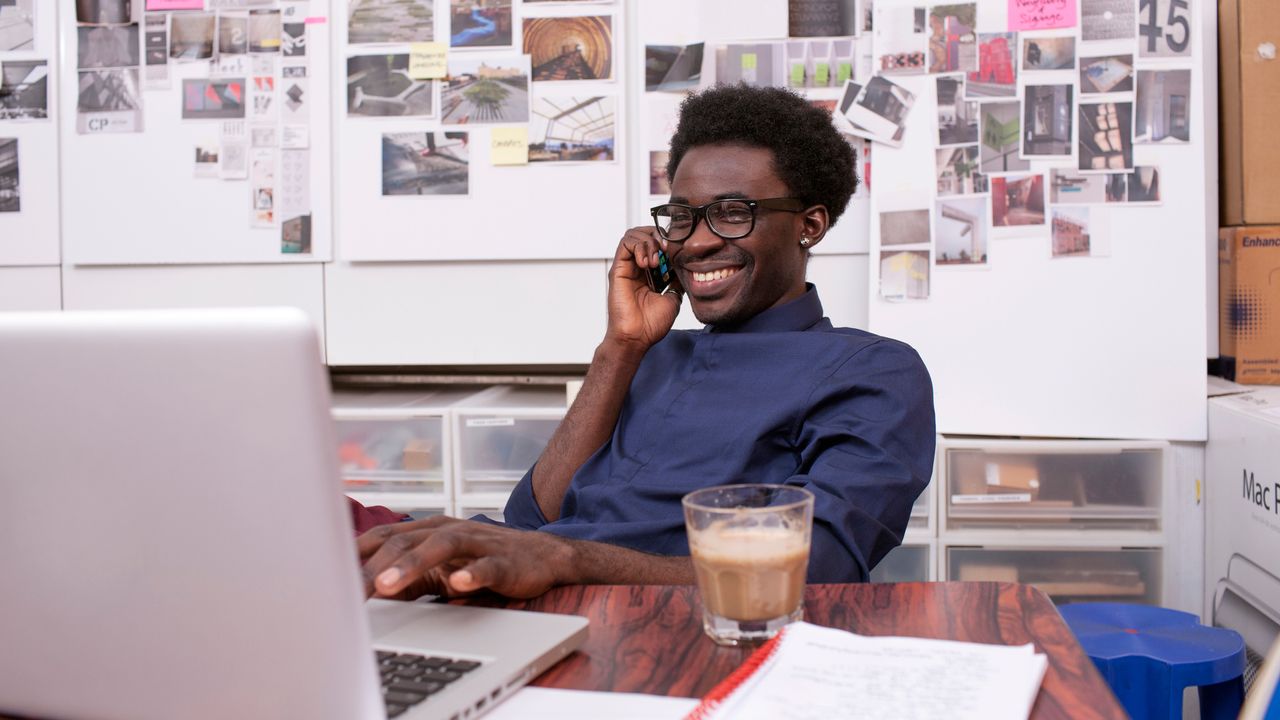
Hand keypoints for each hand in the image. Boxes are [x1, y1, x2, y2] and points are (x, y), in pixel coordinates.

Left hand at [357, 517, 573, 599]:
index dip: (354, 557)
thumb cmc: (484, 560)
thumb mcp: (438, 569)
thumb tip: (364, 591)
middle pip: (404, 543)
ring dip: (411, 566)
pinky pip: (487, 567)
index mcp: (428, 530)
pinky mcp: (505, 562)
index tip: (327, 580)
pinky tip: (458, 585)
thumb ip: (405, 576)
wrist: (541, 557)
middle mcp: (449, 530)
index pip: (383, 538)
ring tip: (386, 585)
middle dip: (372, 568)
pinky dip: (471, 575)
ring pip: (440, 546)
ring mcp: (478, 543)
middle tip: (347, 594)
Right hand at [605, 226, 682, 352]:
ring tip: (656, 260)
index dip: (666, 241)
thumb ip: (677, 283)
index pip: (655, 244)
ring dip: (649, 241)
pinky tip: (648, 262)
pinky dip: (638, 246)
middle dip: (658, 236)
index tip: (678, 250)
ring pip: (634, 235)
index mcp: (648, 274)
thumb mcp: (674, 299)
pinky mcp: (618, 269)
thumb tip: (686, 270)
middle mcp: (636, 268)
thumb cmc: (651, 324)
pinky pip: (625, 244)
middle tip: (667, 249)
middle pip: (644, 234)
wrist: (637, 337)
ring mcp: (626, 267)